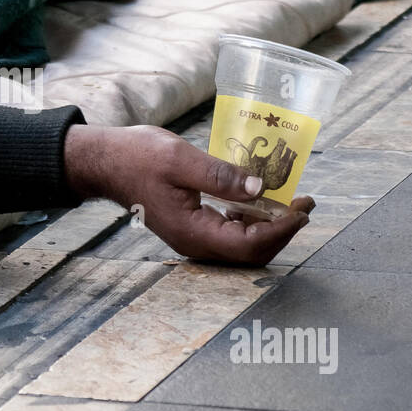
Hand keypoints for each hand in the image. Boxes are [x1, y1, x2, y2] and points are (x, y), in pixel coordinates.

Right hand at [63, 124, 313, 266]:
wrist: (105, 162)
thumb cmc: (136, 158)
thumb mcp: (181, 159)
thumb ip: (221, 176)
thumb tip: (260, 188)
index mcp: (192, 232)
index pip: (249, 245)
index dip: (282, 230)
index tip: (302, 208)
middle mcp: (194, 243)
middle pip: (250, 252)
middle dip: (283, 230)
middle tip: (305, 205)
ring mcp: (193, 237)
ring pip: (242, 245)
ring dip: (270, 226)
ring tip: (289, 202)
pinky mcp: (192, 226)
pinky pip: (229, 234)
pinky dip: (251, 221)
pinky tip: (259, 200)